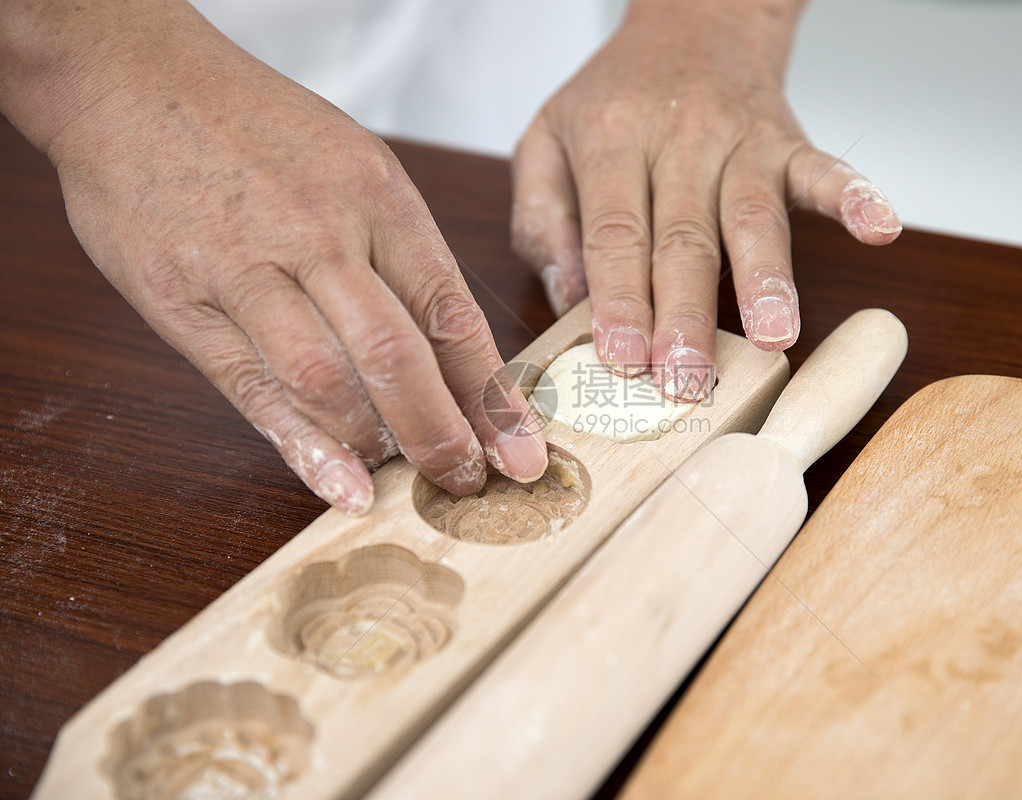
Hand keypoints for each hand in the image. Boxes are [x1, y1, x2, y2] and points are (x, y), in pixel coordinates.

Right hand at [34, 5, 546, 513]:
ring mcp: (248, 270)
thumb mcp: (355, 163)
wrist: (131, 81)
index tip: (521, 449)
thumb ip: (399, 252)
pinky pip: (253, 388)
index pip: (451, 312)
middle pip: (399, 356)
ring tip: (407, 480)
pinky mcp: (185, 303)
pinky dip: (302, 446)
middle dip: (444, 434)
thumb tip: (448, 348)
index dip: (491, 393)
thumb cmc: (256, 127)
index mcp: (377, 197)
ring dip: (378, 444)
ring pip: (329, 380)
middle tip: (470, 480)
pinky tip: (339, 485)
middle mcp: (321, 235)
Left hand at [511, 0, 900, 399]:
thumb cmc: (618, 97)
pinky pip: (825, 170)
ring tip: (773, 337)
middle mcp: (679, 141)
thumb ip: (542, 217)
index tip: (622, 358)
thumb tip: (567, 296)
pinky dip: (856, 196)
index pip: (615, 234)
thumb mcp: (547, 138)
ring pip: (753, 217)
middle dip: (686, 314)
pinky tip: (880, 229)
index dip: (619, 299)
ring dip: (765, 279)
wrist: (692, 20)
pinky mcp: (789, 142)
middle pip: (683, 239)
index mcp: (612, 142)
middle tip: (686, 378)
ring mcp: (740, 142)